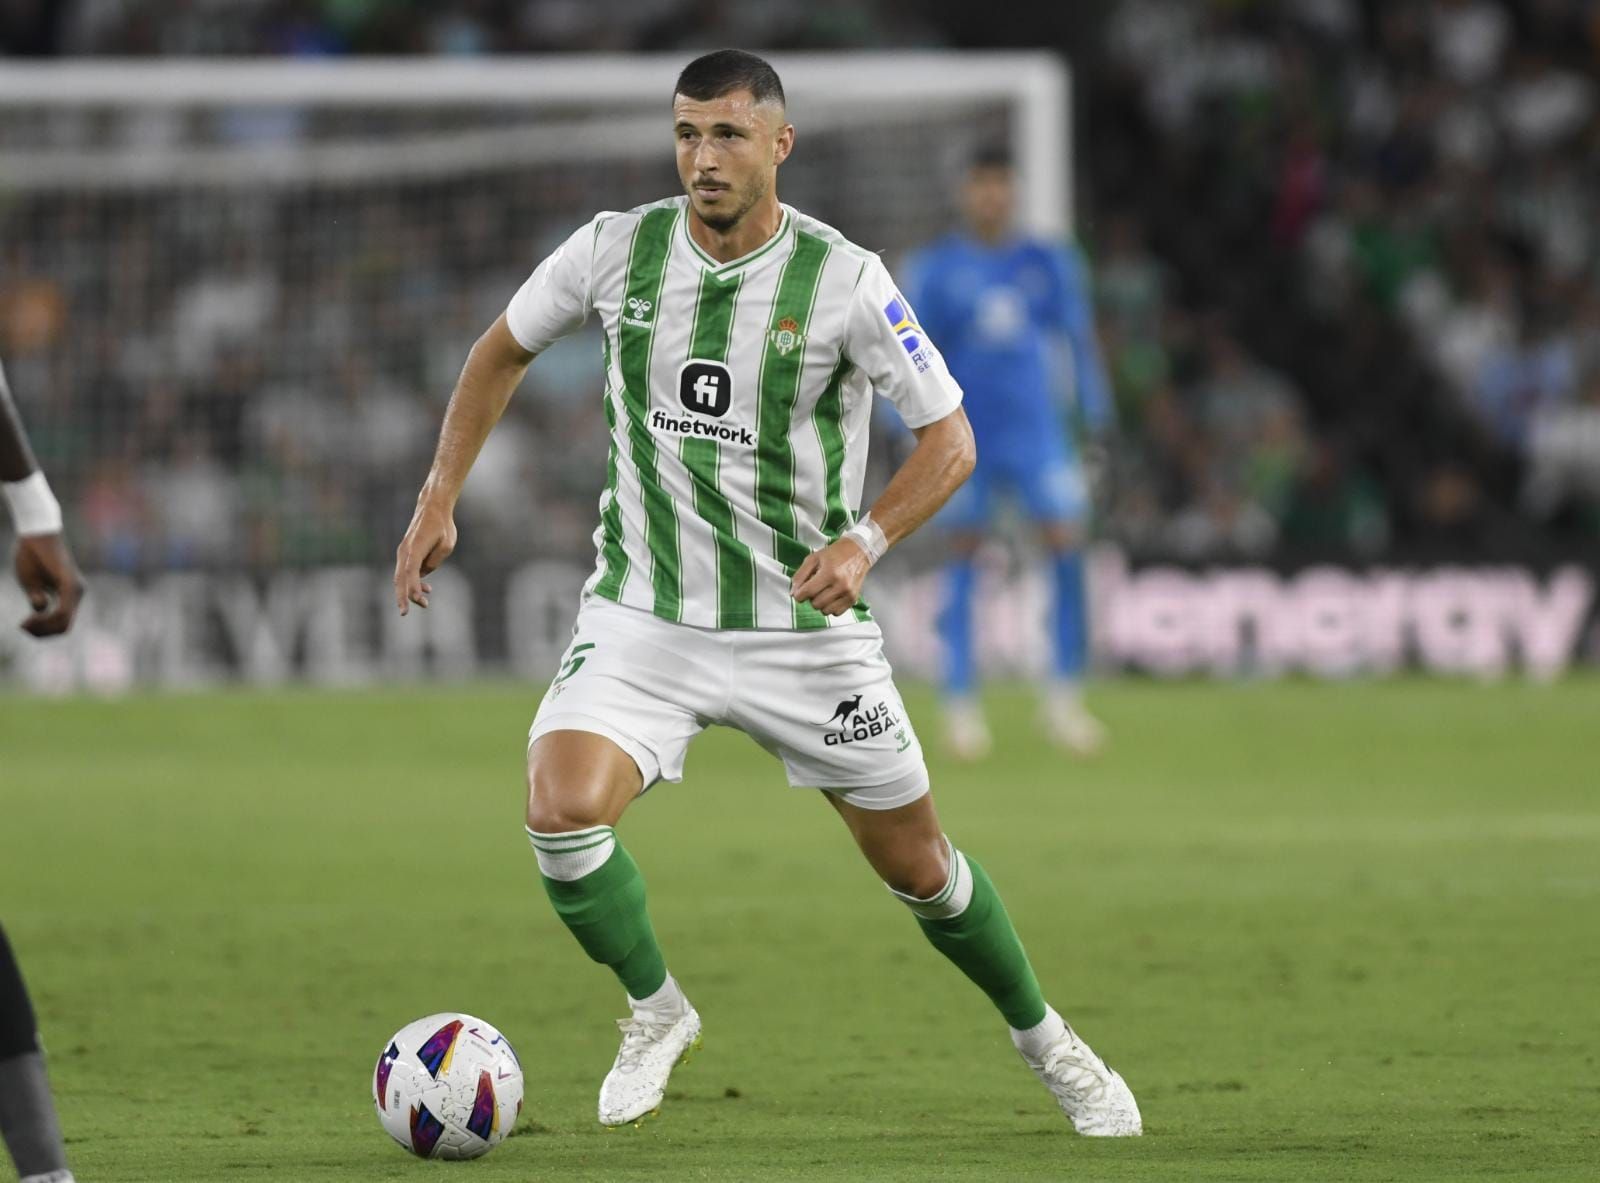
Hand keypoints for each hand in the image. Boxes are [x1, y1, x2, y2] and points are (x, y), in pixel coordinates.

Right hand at [14, 533, 84, 636]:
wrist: (34, 533)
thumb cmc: (30, 556)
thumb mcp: (31, 584)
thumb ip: (38, 600)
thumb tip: (41, 612)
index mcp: (70, 595)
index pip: (61, 624)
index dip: (42, 631)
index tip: (22, 625)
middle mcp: (77, 593)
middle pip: (63, 627)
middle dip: (42, 633)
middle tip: (23, 627)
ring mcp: (76, 589)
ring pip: (64, 623)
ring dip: (43, 628)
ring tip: (25, 623)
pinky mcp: (69, 583)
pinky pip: (63, 611)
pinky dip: (48, 619)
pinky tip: (33, 617)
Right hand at [393, 499, 457, 614]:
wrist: (432, 507)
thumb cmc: (442, 525)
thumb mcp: (447, 544)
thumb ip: (436, 560)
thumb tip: (425, 573)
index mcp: (414, 549)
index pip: (411, 574)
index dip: (413, 589)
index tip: (419, 601)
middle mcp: (405, 551)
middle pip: (400, 579)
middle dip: (402, 597)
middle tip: (405, 613)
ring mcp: (404, 552)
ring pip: (401, 576)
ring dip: (409, 590)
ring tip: (424, 603)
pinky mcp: (407, 552)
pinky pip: (406, 571)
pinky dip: (412, 581)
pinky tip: (426, 589)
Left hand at [790, 537, 871, 616]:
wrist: (858, 551)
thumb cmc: (834, 554)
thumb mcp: (813, 558)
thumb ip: (800, 575)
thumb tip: (793, 593)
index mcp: (829, 573)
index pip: (808, 592)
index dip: (799, 595)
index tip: (799, 592)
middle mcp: (840, 585)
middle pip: (815, 604)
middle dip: (811, 598)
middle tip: (815, 588)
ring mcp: (848, 594)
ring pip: (825, 611)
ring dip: (820, 604)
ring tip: (824, 591)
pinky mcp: (853, 599)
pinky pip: (836, 613)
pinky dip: (831, 607)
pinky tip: (832, 596)